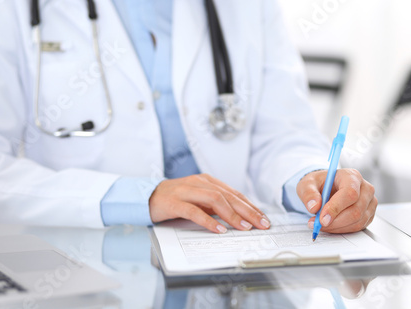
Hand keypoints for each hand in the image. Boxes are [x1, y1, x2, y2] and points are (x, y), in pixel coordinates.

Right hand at [149, 174, 270, 232]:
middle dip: (247, 211)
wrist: (148, 196)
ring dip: (231, 215)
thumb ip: (216, 206)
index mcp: (207, 181)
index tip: (263, 218)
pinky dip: (208, 221)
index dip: (250, 206)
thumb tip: (239, 217)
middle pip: (228, 196)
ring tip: (243, 227)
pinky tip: (219, 229)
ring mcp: (186, 191)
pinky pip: (194, 211)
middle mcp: (199, 183)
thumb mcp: (199, 200)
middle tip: (261, 224)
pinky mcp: (175, 202)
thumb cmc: (176, 199)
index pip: (234, 193)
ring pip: (214, 200)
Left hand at [296, 169, 376, 232]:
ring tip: (320, 224)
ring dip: (337, 227)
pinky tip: (330, 225)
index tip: (322, 218)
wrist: (325, 188)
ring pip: (357, 221)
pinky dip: (342, 229)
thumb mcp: (307, 183)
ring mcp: (369, 202)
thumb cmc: (319, 183)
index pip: (350, 193)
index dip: (336, 207)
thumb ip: (308, 193)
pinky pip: (358, 227)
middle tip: (318, 224)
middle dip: (335, 221)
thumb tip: (314, 206)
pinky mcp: (368, 214)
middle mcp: (365, 188)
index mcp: (351, 176)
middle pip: (355, 210)